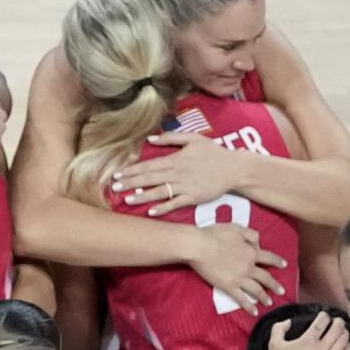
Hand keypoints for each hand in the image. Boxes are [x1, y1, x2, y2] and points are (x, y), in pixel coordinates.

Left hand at [113, 132, 242, 215]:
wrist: (234, 168)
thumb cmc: (214, 152)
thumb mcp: (194, 139)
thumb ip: (172, 137)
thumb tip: (151, 138)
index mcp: (176, 158)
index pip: (149, 164)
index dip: (133, 170)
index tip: (118, 174)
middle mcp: (178, 172)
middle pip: (151, 178)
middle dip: (132, 183)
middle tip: (114, 188)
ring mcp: (186, 186)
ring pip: (160, 191)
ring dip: (143, 196)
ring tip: (127, 200)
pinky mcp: (194, 197)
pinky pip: (176, 203)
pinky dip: (164, 207)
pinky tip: (151, 211)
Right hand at [186, 223, 285, 314]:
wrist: (199, 246)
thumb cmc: (215, 234)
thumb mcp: (237, 227)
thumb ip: (251, 235)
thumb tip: (258, 244)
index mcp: (251, 252)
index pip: (269, 257)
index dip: (277, 261)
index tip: (284, 265)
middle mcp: (249, 267)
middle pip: (266, 277)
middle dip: (275, 285)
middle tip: (282, 291)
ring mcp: (239, 279)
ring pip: (256, 290)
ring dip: (264, 297)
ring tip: (270, 303)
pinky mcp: (228, 287)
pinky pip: (241, 299)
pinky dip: (249, 306)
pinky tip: (254, 312)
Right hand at [245, 311, 349, 349]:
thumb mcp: (274, 343)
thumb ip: (279, 328)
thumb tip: (289, 321)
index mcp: (308, 340)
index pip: (322, 322)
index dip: (324, 315)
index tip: (323, 315)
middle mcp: (320, 349)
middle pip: (337, 329)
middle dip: (339, 322)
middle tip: (337, 320)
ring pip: (343, 342)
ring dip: (345, 333)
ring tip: (343, 331)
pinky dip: (348, 349)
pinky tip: (347, 345)